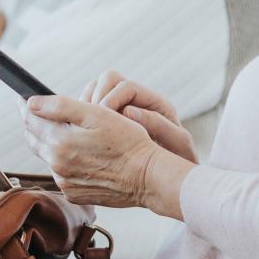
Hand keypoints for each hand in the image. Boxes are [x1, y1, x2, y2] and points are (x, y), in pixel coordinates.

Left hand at [20, 95, 165, 209]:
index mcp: (59, 142)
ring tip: (62, 132)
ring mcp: (65, 182)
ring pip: (46, 157)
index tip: (23, 98)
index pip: (30, 120)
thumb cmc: (127, 141)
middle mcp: (57, 165)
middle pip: (34, 139)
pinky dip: (62, 162)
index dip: (25, 106)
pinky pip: (60, 174)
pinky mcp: (74, 194)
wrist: (148, 177)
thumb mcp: (97, 114)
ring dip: (49, 143)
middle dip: (34, 124)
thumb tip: (31, 103)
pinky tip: (77, 154)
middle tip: (39, 113)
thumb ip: (60, 107)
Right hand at [82, 72, 196, 162]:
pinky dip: (79, 119)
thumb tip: (130, 111)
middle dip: (94, 98)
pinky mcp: (106, 122)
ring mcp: (119, 110)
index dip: (111, 98)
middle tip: (89, 119)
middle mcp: (136, 101)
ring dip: (84, 107)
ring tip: (82, 128)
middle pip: (107, 81)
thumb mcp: (177, 144)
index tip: (103, 116)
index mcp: (155, 102)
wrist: (171, 178)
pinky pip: (86, 111)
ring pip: (93, 93)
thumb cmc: (179, 161)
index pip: (125, 87)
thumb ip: (159, 126)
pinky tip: (80, 138)